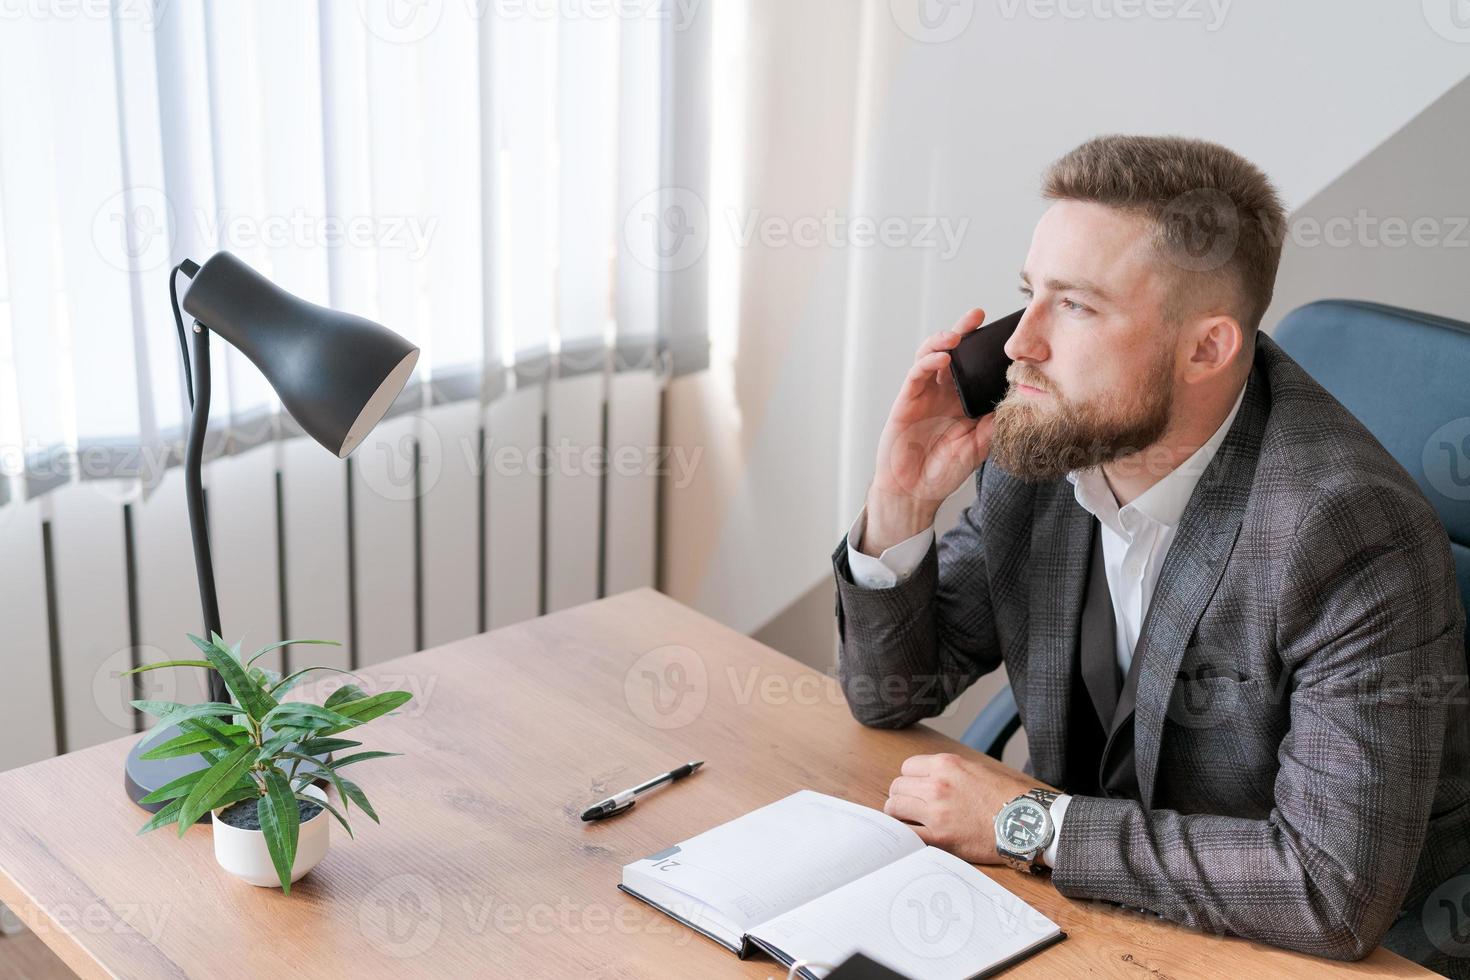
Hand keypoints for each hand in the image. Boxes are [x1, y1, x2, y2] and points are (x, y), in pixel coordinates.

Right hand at [864, 309, 997, 554]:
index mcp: (960, 402)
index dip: (984, 349)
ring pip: (930, 357)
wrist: (915, 493)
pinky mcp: (906, 402)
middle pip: (952, 354)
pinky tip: (942, 358)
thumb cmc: (942, 472)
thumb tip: (1020, 400)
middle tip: (976, 316)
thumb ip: (995, 423)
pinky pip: (916, 375)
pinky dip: (928, 362)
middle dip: (963, 333)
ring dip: (942, 342)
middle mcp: (942, 393)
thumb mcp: (980, 446)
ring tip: (956, 336)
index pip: (973, 367)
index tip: (1003, 335)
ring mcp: (923, 395)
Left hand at [883, 752, 1040, 864]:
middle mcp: (937, 785)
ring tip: (908, 821)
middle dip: (901, 796)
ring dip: (898, 815)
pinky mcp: (940, 837)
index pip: (907, 767)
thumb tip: (931, 779)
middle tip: (910, 807)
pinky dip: (904, 836)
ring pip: (895, 808)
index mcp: (946, 765)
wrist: (1027, 821)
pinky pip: (906, 834)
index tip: (915, 789)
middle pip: (897, 787)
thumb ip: (950, 772)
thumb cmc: (1008, 797)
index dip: (910, 779)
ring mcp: (936, 811)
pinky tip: (910, 838)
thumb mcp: (977, 769)